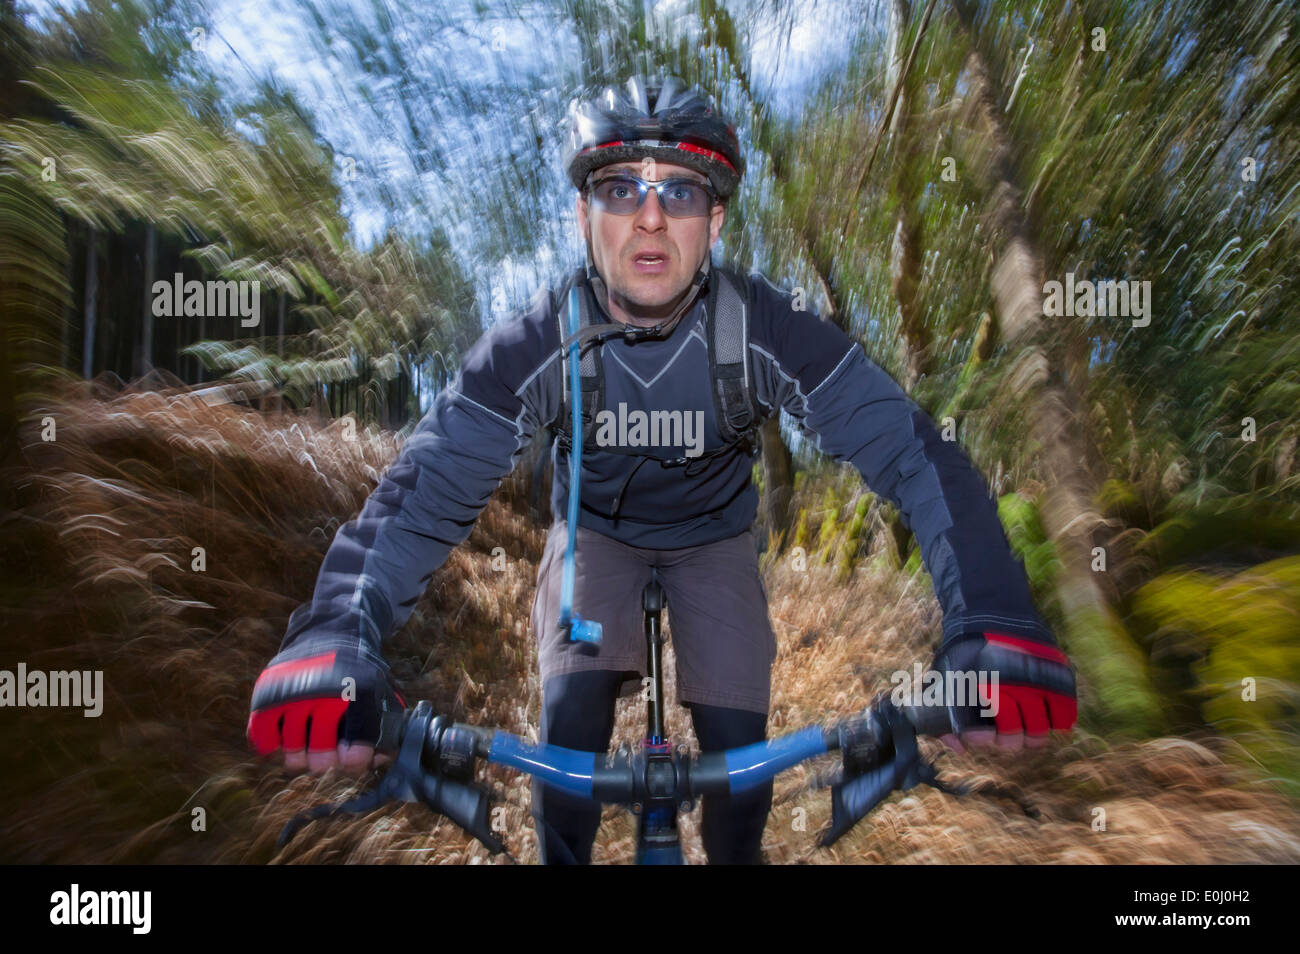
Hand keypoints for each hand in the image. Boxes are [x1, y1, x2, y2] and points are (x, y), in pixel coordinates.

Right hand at [247, 637, 402, 775]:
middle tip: (329, 753)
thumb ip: (385, 728)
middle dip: (328, 762)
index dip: (355, 762)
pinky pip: (264, 741)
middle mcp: (323, 695)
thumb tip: (378, 760)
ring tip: (308, 743)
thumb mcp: (380, 693)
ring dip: (301, 756)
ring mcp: (292, 696)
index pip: (355, 750)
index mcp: (358, 694)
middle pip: (321, 760)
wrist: (327, 635)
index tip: (352, 758)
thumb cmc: (356, 674)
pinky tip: (285, 739)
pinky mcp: (266, 697)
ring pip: (293, 756)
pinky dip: (272, 747)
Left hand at [928, 630, 1076, 753]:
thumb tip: (960, 748)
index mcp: (971, 686)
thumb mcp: (945, 676)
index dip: (980, 739)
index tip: (982, 736)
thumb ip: (945, 711)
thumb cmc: (967, 652)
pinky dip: (1060, 720)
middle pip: (1011, 737)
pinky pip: (1064, 712)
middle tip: (1009, 735)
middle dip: (1009, 741)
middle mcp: (1002, 686)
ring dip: (1034, 735)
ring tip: (1031, 731)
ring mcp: (1031, 681)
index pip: (977, 732)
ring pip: (1038, 729)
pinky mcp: (1054, 675)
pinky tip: (1052, 717)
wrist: (992, 611)